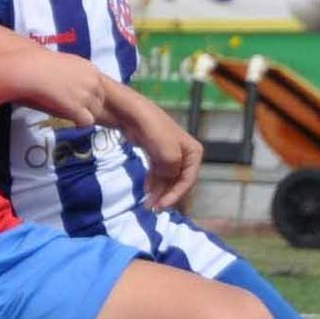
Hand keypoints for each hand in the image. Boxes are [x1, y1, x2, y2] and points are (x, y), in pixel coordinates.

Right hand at [16, 51, 103, 127]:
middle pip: (100, 101)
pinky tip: (72, 121)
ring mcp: (86, 95)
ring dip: (84, 115)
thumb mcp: (67, 62)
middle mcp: (93, 82)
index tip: (81, 100)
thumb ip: (77, 72)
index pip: (101, 88)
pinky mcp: (77, 107)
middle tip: (75, 109)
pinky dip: (80, 123)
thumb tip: (76, 81)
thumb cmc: (43, 64)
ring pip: (95, 112)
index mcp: (91, 69)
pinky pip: (87, 121)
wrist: (33, 70)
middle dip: (89, 107)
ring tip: (71, 115)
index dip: (92, 96)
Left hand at [105, 84, 201, 209]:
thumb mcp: (166, 149)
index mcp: (192, 150)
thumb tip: (170, 179)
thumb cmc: (150, 126)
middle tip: (153, 208)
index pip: (190, 179)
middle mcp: (184, 152)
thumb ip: (172, 168)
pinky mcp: (155, 153)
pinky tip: (147, 190)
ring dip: (159, 192)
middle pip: (179, 181)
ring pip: (168, 179)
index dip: (177, 194)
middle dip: (167, 195)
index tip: (163, 205)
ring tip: (147, 204)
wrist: (127, 110)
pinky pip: (158, 173)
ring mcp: (169, 153)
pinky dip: (154, 183)